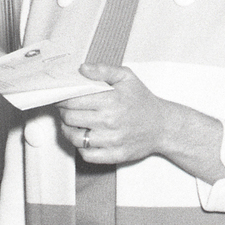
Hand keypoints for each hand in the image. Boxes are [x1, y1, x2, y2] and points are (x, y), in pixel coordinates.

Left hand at [56, 66, 224, 176]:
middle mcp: (110, 121)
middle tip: (66, 110)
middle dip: (63, 113)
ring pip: (75, 138)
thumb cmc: (142, 101)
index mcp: (111, 100)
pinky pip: (87, 155)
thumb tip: (82, 69)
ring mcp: (112, 140)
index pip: (73, 100)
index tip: (61, 97)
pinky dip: (81, 147)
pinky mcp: (115, 155)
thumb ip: (104, 70)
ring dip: (68, 131)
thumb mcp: (127, 78)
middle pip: (70, 118)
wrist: (162, 126)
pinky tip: (84, 138)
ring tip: (71, 124)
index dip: (62, 99)